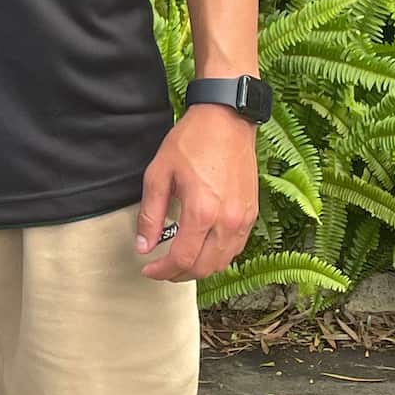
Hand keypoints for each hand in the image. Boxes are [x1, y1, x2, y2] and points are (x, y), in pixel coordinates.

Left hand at [135, 104, 258, 281]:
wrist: (226, 120)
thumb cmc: (191, 141)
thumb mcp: (159, 173)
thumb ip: (151, 214)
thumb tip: (143, 246)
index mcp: (201, 212)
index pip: (182, 259)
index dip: (162, 271)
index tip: (147, 269)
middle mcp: (227, 222)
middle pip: (204, 268)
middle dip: (179, 274)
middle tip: (160, 269)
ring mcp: (243, 220)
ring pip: (222, 263)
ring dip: (199, 268)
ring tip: (178, 261)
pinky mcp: (251, 215)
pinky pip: (235, 249)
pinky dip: (217, 256)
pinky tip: (201, 248)